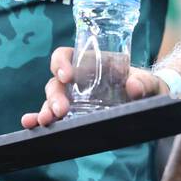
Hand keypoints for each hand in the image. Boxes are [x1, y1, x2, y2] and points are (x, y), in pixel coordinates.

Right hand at [21, 48, 167, 127]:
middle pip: (56, 81)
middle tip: (61, 110)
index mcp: (92, 63)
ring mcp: (73, 98)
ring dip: (46, 109)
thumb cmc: (146, 86)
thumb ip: (144, 83)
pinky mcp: (73, 114)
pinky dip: (38, 118)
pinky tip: (30, 124)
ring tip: (46, 121)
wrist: (149, 103)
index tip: (68, 76)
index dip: (62, 62)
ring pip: (51, 100)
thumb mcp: (149, 83)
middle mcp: (78, 79)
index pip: (67, 55)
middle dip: (55, 95)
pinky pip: (52, 115)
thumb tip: (133, 85)